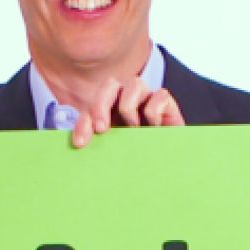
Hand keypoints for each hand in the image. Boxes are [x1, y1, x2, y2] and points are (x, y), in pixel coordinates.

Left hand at [59, 80, 182, 150]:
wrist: (169, 165)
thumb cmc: (139, 160)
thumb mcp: (115, 154)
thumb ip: (100, 147)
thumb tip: (80, 149)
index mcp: (110, 110)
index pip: (91, 109)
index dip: (83, 123)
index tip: (80, 143)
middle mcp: (127, 99)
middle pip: (110, 85)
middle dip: (100, 105)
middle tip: (101, 129)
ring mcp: (147, 98)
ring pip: (135, 84)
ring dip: (128, 107)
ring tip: (132, 129)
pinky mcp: (167, 103)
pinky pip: (160, 96)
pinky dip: (154, 113)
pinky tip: (155, 129)